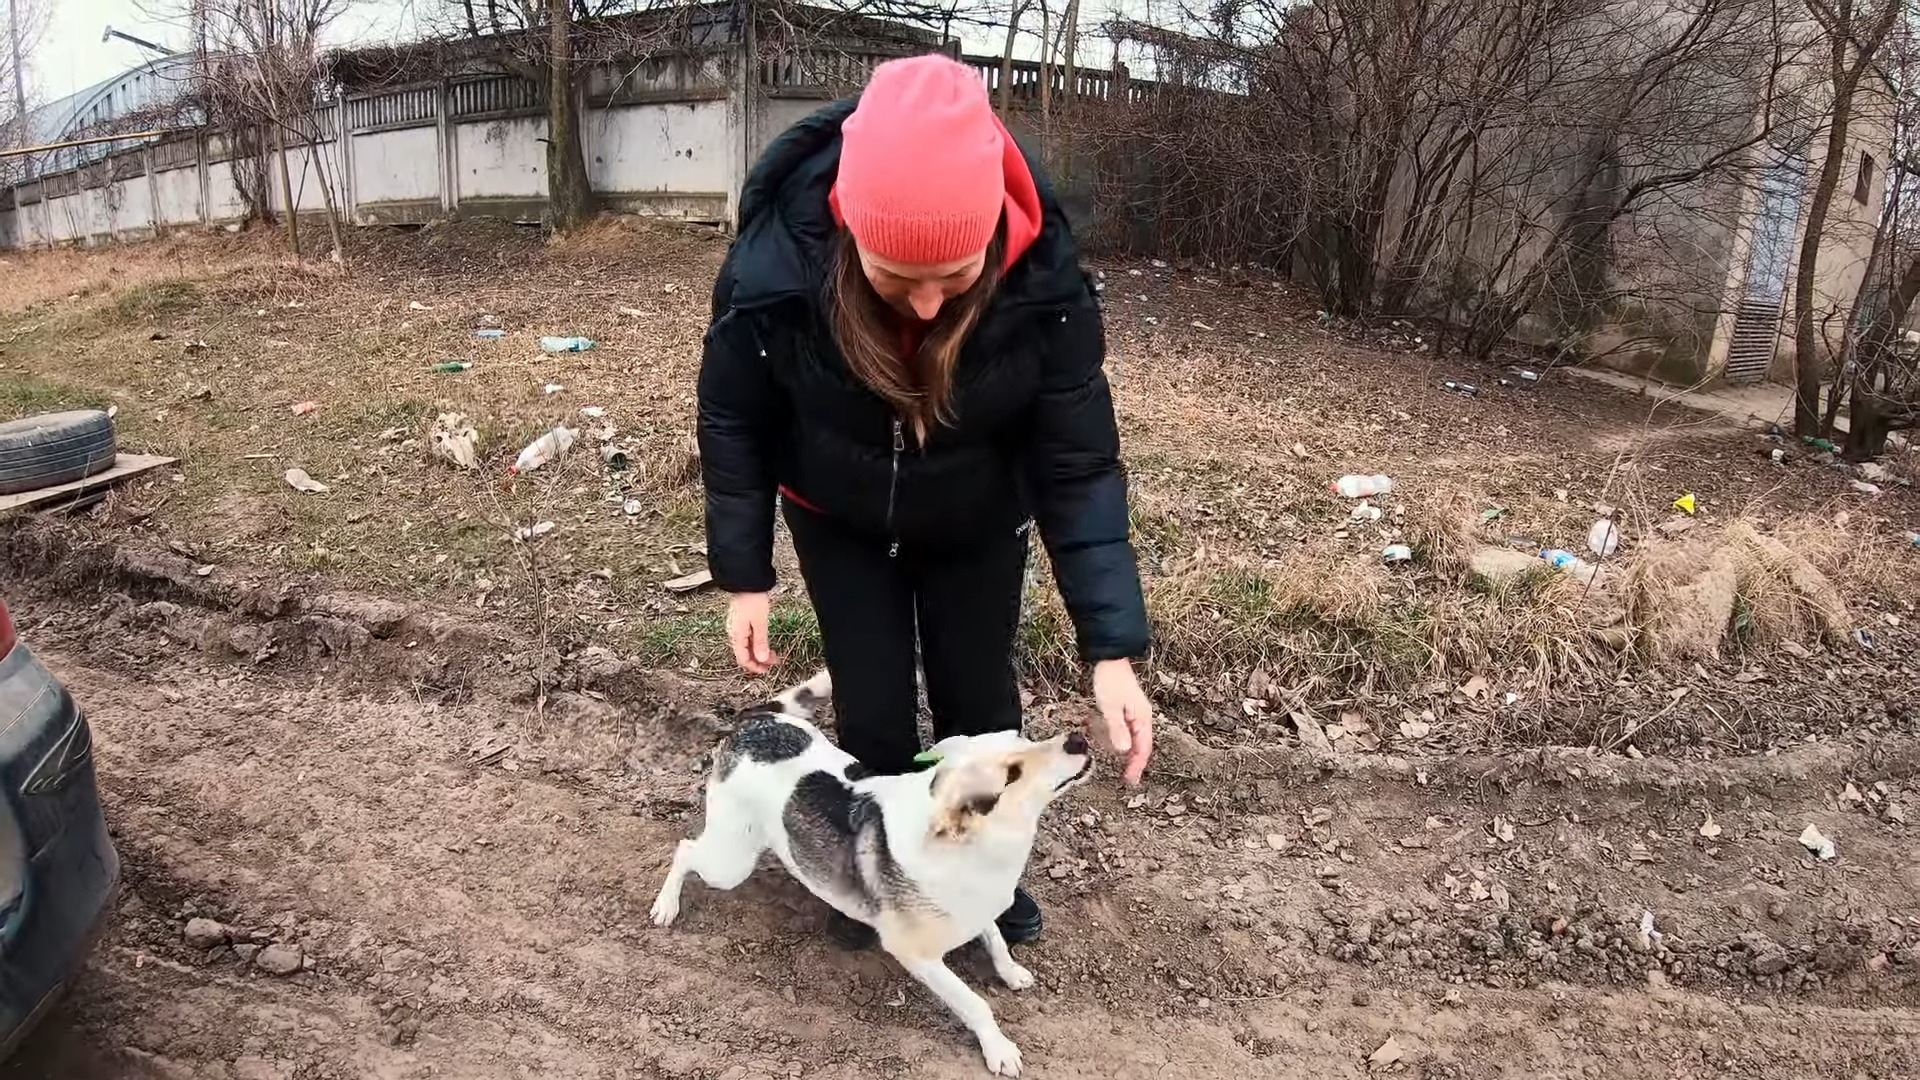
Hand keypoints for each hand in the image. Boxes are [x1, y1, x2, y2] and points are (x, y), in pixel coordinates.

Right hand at [726, 592, 776, 674]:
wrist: (747, 582)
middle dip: (759, 660)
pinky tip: (764, 642)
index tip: (767, 670)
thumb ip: (761, 642)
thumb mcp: (760, 623)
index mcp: (736, 635)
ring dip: (759, 652)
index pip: (743, 659)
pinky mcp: (741, 621)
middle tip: (773, 662)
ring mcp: (737, 627)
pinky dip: (757, 643)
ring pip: (747, 646)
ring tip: (772, 653)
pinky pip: (747, 638)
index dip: (755, 667)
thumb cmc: (752, 599)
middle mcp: (734, 633)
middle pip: (745, 654)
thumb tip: (762, 659)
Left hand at [1090, 658, 1153, 785]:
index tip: (1130, 779)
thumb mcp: (1111, 707)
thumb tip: (1125, 751)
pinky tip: (1118, 747)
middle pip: (1142, 745)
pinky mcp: (1129, 709)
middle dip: (1136, 763)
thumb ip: (1117, 729)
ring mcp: (1137, 713)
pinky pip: (1130, 731)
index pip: (1143, 748)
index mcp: (1142, 718)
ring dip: (1131, 754)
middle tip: (1128, 779)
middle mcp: (1143, 717)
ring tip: (1124, 768)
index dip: (1137, 765)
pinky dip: (1125, 742)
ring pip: (1137, 739)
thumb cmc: (1110, 681)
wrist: (1110, 659)